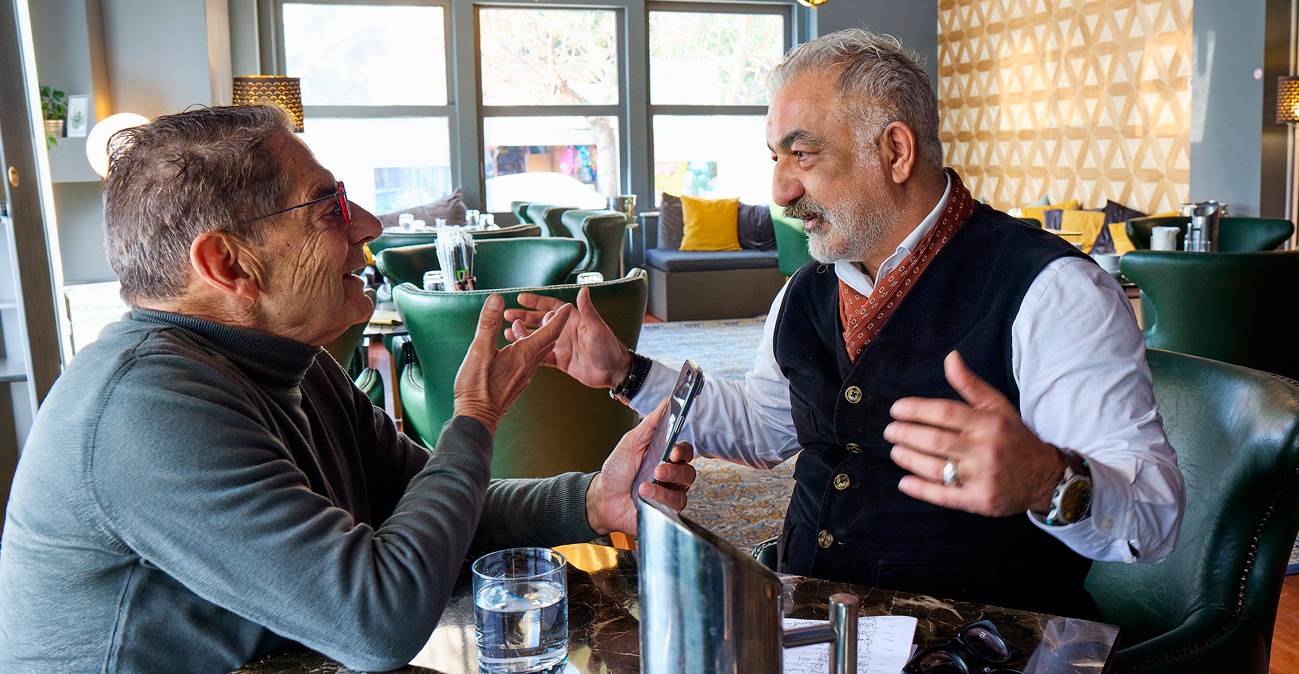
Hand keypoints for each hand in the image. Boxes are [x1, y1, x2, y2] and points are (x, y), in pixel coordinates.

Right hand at [454, 294, 572, 435]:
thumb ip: (489, 324)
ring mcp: (524, 374)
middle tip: (549, 311)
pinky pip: (529, 359)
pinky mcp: (518, 380)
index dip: (559, 317)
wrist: (477, 418)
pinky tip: (515, 345)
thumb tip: (497, 300)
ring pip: (538, 350)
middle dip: (550, 323)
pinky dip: (526, 347)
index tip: (566, 306)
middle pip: (547, 340)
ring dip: (536, 335)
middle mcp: (529, 364)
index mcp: (524, 354)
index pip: (550, 331)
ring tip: (524, 323)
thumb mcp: (479, 351)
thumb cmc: (477, 387)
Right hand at [503, 287, 631, 389]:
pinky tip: (517, 350)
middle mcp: (565, 331)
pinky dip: (529, 352)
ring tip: (506, 332)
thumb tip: (583, 289)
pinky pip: (541, 354)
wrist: (613, 373)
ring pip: (537, 338)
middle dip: (523, 317)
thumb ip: (588, 310)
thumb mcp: (598, 329)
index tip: (520, 298)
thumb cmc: (609, 348)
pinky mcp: (561, 361)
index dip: (536, 302)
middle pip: (540, 321)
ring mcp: (562, 346)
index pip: (551, 307)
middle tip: (507, 314)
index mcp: (573, 321)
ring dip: (523, 334)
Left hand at [585, 399, 696, 534]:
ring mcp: (669, 493)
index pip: (684, 451)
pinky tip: (645, 496)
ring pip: (683, 490)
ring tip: (645, 486)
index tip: (672, 452)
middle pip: (689, 471)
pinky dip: (659, 499)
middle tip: (658, 470)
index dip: (682, 451)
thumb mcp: (631, 442)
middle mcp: (671, 475)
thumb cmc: (617, 471)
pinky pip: (674, 506)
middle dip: (674, 470)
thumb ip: (651, 423)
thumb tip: (667, 401)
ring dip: (664, 488)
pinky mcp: (665, 510)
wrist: (603, 499)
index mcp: (664, 456)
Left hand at [884, 351, 1067, 516]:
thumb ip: (970, 385)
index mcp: (989, 423)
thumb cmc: (1014, 438)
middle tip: (889, 431)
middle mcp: (986, 449)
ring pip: (936, 468)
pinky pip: (944, 496)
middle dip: (906, 434)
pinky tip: (905, 482)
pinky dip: (921, 490)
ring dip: (909, 459)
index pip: (945, 412)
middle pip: (935, 440)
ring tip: (895, 451)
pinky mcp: (980, 501)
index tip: (896, 410)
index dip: (916, 410)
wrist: (1046, 477)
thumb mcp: (998, 407)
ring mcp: (983, 477)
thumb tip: (950, 357)